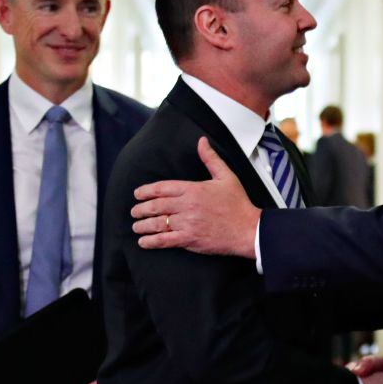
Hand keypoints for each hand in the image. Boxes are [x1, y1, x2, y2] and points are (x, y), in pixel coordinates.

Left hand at [132, 137, 259, 257]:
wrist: (248, 229)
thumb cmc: (238, 204)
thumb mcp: (226, 176)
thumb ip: (211, 159)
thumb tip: (202, 141)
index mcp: (193, 189)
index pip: (162, 188)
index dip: (146, 191)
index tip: (137, 194)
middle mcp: (187, 205)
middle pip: (156, 206)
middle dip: (141, 209)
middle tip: (134, 211)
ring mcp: (187, 223)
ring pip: (157, 223)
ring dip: (143, 225)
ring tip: (136, 227)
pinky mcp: (190, 239)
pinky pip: (165, 240)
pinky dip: (152, 241)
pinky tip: (143, 242)